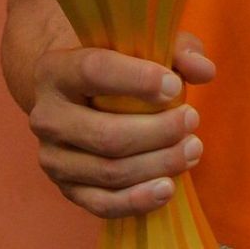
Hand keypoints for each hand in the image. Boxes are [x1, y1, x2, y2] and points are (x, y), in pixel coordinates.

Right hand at [25, 32, 215, 217]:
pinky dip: (138, 200)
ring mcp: (53, 157)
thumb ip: (177, 49)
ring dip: (158, 164)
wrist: (76, 96)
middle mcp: (46, 116)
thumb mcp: (143, 45)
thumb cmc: (117, 65)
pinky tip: (168, 187)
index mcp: (55, 70)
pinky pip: (103, 204)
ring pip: (110, 171)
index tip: (175, 87)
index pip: (94, 71)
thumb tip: (203, 70)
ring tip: (192, 149)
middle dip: (158, 131)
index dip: (138, 80)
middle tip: (193, 119)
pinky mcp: (66, 188)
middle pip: (106, 134)